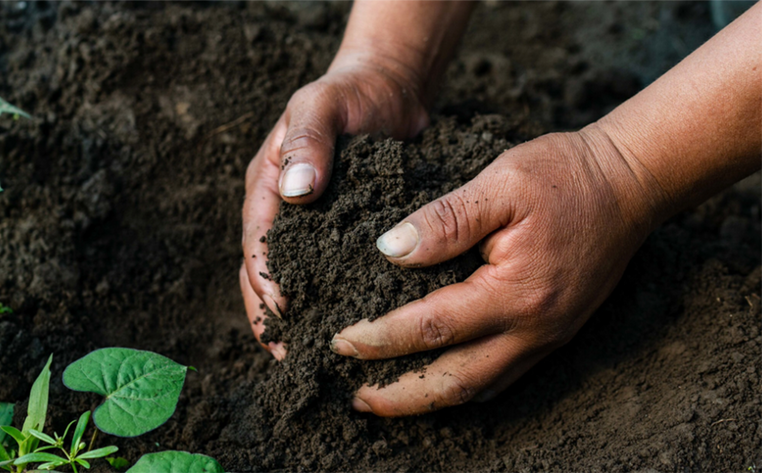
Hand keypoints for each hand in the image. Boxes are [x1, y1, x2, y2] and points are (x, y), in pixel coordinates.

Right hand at [241, 52, 430, 358]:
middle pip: (265, 276)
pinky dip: (332, 301)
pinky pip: (329, 273)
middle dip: (274, 319)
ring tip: (318, 358)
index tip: (284, 318)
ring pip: (296, 281)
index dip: (265, 286)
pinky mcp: (341, 233)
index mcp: (268, 188)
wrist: (388, 89)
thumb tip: (296, 190)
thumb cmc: (350, 93)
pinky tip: (352, 326)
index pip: (256, 247)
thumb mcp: (323, 104)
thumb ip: (308, 141)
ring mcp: (311, 227)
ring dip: (300, 318)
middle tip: (293, 358)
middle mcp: (283, 214)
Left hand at [329, 125, 665, 415]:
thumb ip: (444, 220)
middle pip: (455, 381)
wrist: (630, 183)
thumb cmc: (564, 175)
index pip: (431, 327)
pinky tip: (439, 383)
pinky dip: (465, 388)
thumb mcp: (501, 182)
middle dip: (400, 395)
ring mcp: (549, 337)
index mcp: (515, 292)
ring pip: (481, 388)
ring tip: (385, 399)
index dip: (380, 339)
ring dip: (429, 399)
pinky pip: (505, 377)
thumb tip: (389, 251)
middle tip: (355, 397)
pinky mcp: (555, 333)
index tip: (340, 341)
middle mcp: (534, 328)